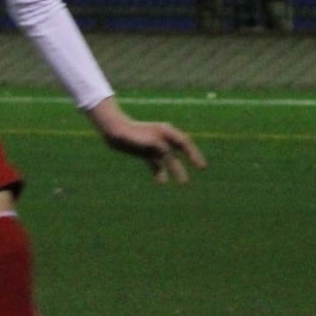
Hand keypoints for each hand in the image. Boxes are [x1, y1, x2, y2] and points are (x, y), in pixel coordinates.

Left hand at [86, 98, 206, 184]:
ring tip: (183, 183)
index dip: (193, 153)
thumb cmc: (128, 133)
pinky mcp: (146, 153)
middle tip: (202, 168)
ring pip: (169, 160)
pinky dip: (159, 172)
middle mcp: (162, 138)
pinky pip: (156, 164)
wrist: (113, 132)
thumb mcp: (142, 139)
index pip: (183, 142)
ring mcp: (154, 146)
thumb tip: (165, 152)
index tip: (200, 164)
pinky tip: (161, 182)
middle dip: (192, 158)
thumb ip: (154, 144)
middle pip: (181, 148)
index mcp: (164, 131)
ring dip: (177, 170)